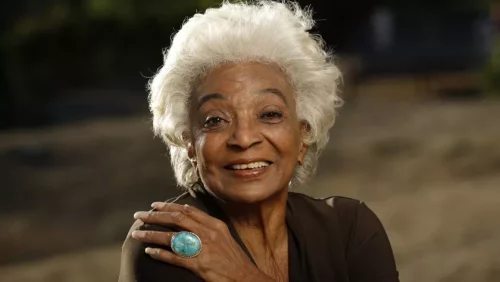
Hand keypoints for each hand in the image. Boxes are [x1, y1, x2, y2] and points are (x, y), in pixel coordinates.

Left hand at [132, 203, 272, 281]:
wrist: (245, 276)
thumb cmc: (233, 257)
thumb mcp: (224, 235)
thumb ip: (207, 224)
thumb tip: (189, 213)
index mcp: (214, 224)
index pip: (187, 211)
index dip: (169, 206)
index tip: (154, 205)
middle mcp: (208, 234)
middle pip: (176, 220)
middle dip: (155, 216)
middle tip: (139, 216)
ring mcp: (203, 249)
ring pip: (172, 237)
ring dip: (152, 234)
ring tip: (138, 234)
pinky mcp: (199, 264)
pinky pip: (175, 257)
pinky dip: (160, 254)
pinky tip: (149, 251)